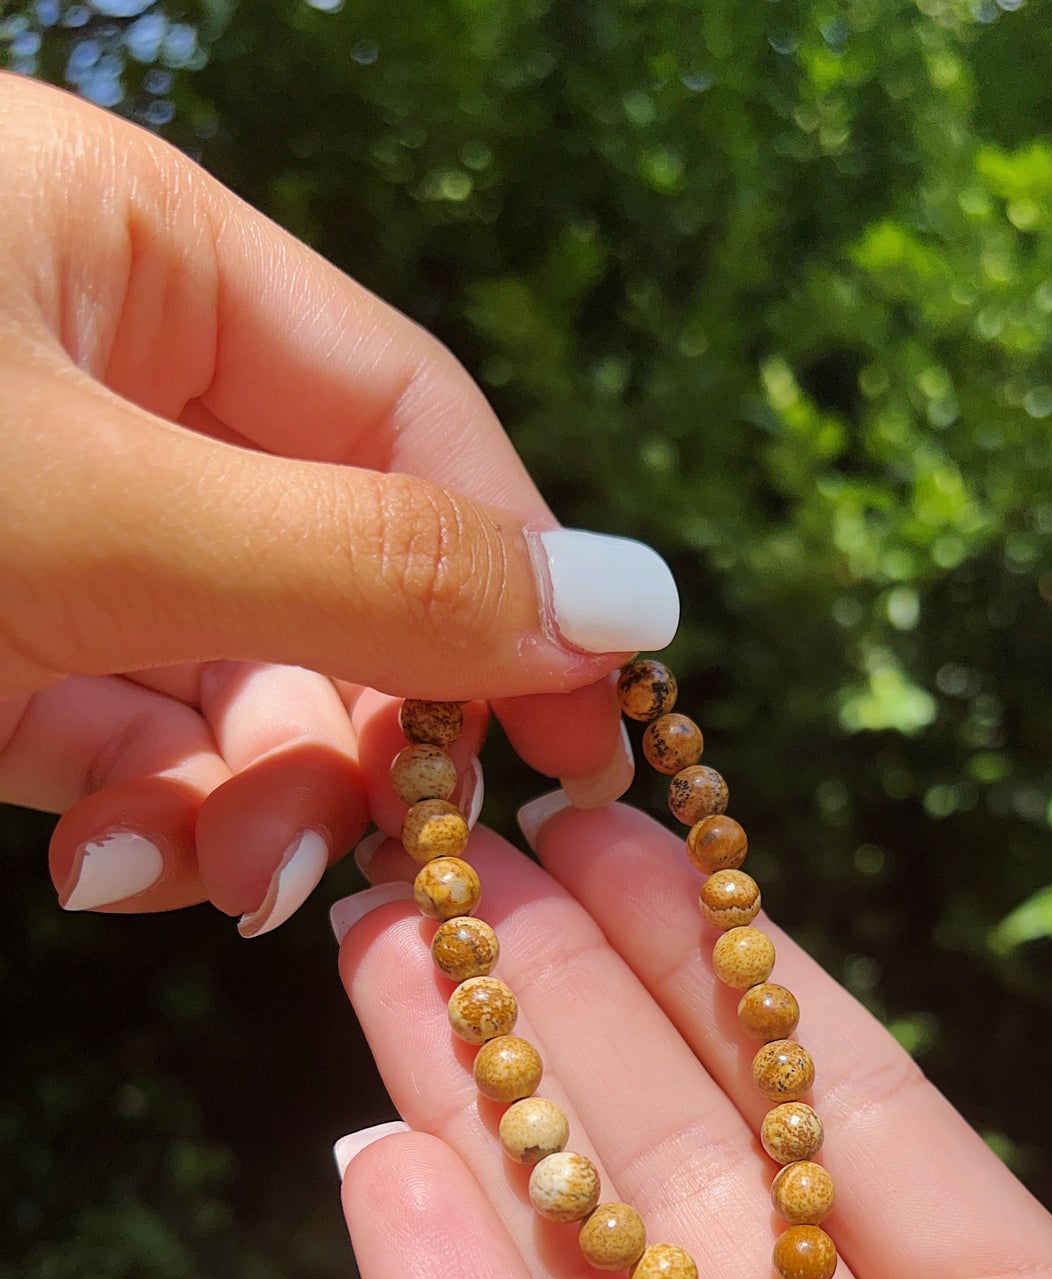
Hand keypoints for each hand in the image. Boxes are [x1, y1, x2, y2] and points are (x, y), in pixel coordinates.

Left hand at [0, 77, 675, 928]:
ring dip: (247, 809)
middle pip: (330, 578)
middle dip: (359, 735)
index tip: (592, 742)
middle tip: (389, 856)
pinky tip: (114, 871)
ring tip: (221, 885)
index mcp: (148, 257)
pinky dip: (138, 821)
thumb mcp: (99, 512)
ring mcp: (39, 513)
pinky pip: (111, 736)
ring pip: (225, 683)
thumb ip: (373, 569)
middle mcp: (105, 377)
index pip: (410, 422)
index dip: (517, 585)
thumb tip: (630, 606)